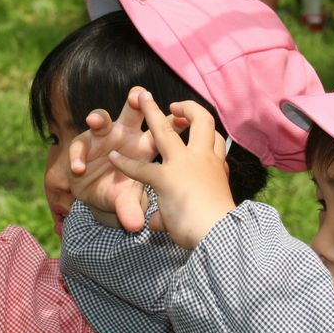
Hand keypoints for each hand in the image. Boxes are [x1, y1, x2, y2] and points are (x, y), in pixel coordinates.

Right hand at [67, 86, 169, 230]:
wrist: (97, 197)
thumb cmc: (121, 192)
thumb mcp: (129, 200)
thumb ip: (132, 208)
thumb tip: (135, 226)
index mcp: (146, 146)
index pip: (164, 129)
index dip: (173, 120)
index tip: (180, 116)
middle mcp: (125, 136)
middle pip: (133, 111)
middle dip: (136, 100)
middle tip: (137, 96)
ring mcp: (102, 138)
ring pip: (101, 118)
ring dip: (99, 118)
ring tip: (96, 122)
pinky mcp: (83, 146)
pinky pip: (79, 147)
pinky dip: (78, 156)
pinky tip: (77, 168)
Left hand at [106, 93, 235, 248]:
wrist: (220, 235)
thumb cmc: (216, 226)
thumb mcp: (203, 213)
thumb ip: (179, 210)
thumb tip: (158, 221)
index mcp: (216, 167)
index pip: (216, 141)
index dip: (210, 136)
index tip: (203, 137)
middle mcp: (202, 159)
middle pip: (202, 121)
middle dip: (189, 109)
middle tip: (175, 106)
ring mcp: (184, 165)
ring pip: (166, 130)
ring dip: (151, 112)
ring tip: (140, 98)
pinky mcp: (165, 179)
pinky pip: (141, 168)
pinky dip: (125, 163)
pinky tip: (113, 158)